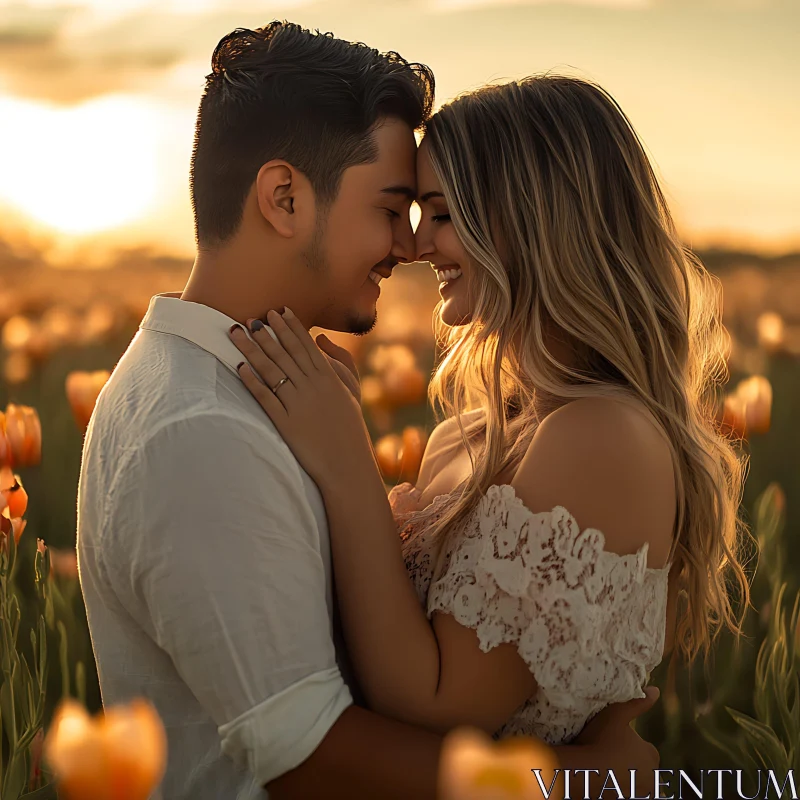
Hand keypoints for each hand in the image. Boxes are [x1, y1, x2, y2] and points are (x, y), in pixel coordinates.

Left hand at [229, 308, 371, 486]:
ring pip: (271, 370)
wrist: (347, 464)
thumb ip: (341, 361)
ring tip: (237, 333)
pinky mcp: (285, 423)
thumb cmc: (350, 426)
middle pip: (285, 354)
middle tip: (252, 317)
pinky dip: (252, 381)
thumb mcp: (353, 390)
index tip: (277, 311)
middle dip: (268, 333)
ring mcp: (298, 404)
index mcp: (329, 377)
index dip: (290, 327)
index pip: (305, 345)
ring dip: (252, 350)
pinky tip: (239, 367)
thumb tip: (321, 338)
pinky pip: (265, 398)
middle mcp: (312, 386)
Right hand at [566, 686, 659, 797]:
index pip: (646, 750)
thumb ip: (637, 702)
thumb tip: (655, 690)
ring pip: (635, 782)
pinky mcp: (626, 799)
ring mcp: (640, 793)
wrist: (582, 771)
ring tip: (605, 767)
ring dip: (625, 776)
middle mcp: (651, 778)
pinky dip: (619, 787)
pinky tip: (603, 779)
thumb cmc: (600, 739)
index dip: (630, 745)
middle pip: (642, 768)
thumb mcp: (616, 714)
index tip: (614, 742)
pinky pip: (626, 791)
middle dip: (631, 763)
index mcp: (651, 755)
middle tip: (608, 754)